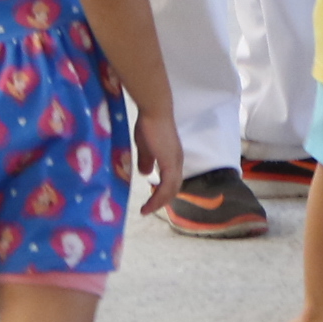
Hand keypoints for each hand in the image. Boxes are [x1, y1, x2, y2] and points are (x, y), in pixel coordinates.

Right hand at [130, 105, 183, 219]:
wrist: (154, 111)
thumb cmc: (149, 125)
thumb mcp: (145, 146)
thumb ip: (146, 159)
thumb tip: (146, 173)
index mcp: (172, 158)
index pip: (172, 180)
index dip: (163, 192)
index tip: (150, 201)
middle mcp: (177, 162)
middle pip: (174, 188)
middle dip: (161, 201)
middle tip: (148, 209)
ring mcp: (175, 162)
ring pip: (172, 189)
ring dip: (159, 202)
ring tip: (146, 210)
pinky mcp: (170, 163)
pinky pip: (167, 186)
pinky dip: (159, 197)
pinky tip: (150, 203)